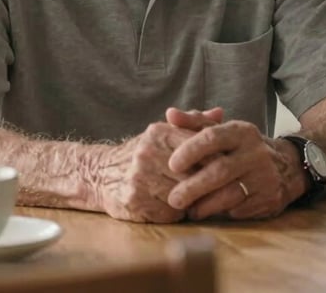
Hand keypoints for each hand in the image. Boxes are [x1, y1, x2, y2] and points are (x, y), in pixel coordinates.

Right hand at [92, 109, 220, 222]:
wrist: (101, 173)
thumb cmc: (143, 152)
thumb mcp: (165, 131)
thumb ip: (194, 123)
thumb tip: (220, 112)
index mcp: (159, 132)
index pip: (199, 147)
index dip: (215, 160)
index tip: (224, 168)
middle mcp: (148, 153)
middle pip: (193, 174)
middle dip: (205, 183)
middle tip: (214, 188)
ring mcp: (139, 178)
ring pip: (182, 196)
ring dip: (191, 201)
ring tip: (191, 197)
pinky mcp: (134, 202)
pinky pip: (168, 214)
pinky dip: (175, 214)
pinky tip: (172, 208)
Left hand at [166, 120, 304, 220]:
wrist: (287, 166)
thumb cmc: (242, 148)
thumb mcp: (225, 131)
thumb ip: (196, 123)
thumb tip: (170, 114)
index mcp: (242, 132)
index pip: (213, 136)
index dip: (190, 150)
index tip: (172, 164)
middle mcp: (255, 152)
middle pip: (220, 171)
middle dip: (193, 187)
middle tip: (173, 199)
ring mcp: (264, 177)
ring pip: (230, 195)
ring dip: (204, 205)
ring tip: (189, 210)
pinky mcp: (269, 199)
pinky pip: (240, 210)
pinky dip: (221, 213)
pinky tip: (210, 213)